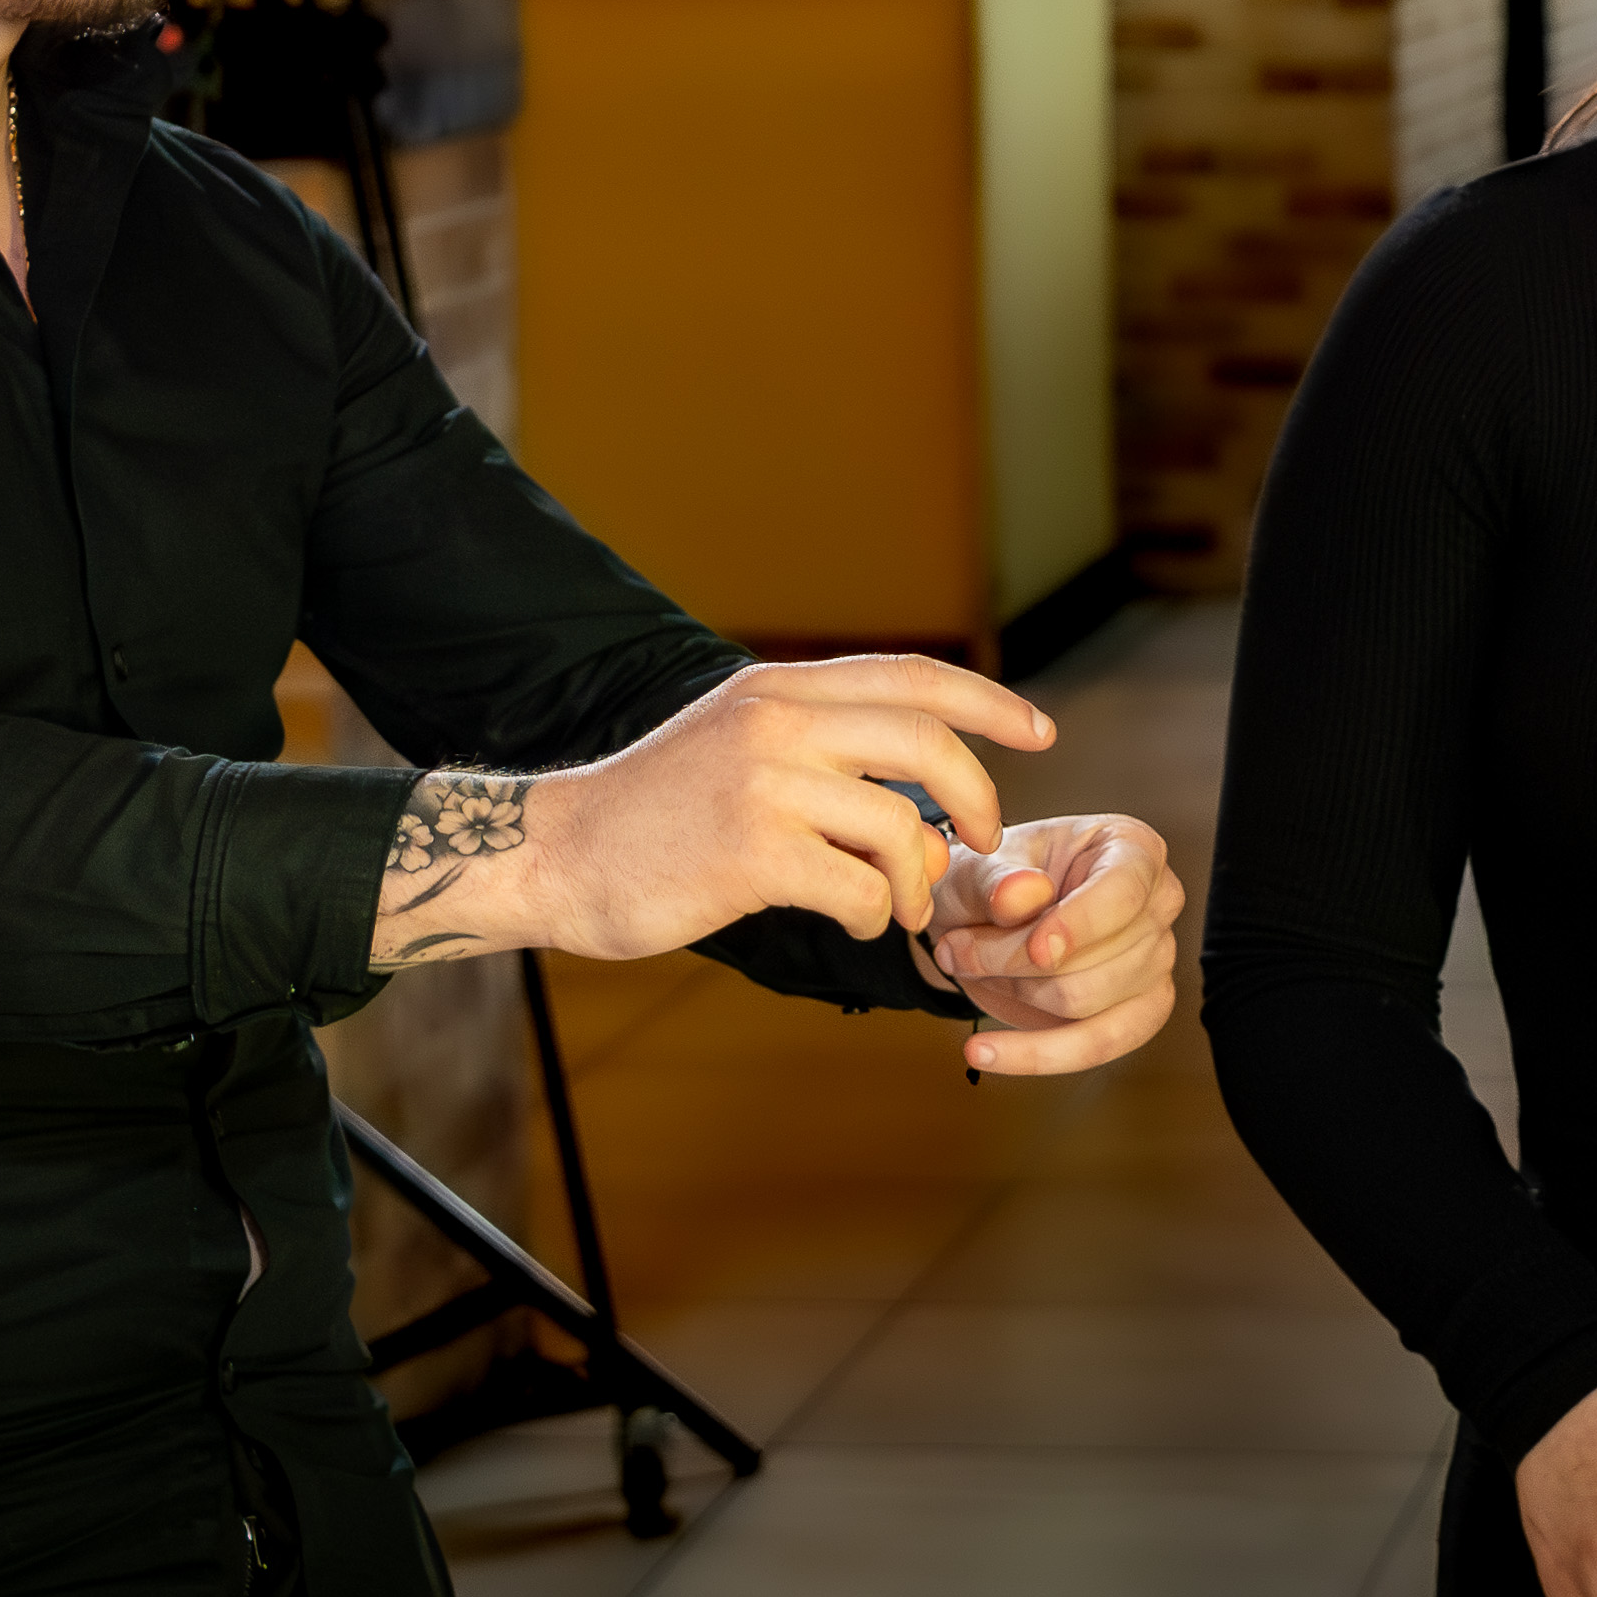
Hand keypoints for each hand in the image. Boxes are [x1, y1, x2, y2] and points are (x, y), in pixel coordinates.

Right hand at [372, 656, 1044, 969]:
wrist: (555, 855)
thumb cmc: (653, 816)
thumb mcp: (733, 742)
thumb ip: (816, 744)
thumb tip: (920, 790)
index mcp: (778, 688)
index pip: (912, 674)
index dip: (989, 701)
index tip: (1040, 732)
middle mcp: (776, 721)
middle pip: (926, 741)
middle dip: (977, 798)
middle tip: (981, 844)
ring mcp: (763, 784)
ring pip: (900, 826)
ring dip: (919, 880)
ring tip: (899, 906)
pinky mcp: (750, 852)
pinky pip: (860, 889)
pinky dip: (876, 916)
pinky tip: (855, 922)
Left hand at [909, 813, 1181, 1074]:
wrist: (983, 917)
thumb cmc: (993, 879)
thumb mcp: (979, 865)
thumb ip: (998, 879)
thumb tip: (1023, 895)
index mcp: (1132, 848)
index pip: (1124, 892)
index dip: (1081, 925)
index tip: (1037, 949)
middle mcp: (1158, 904)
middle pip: (1096, 960)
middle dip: (1013, 962)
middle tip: (956, 948)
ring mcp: (1155, 962)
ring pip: (1084, 1003)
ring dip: (1013, 991)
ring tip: (972, 966)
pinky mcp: (1139, 1014)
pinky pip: (1094, 1048)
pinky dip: (1034, 1055)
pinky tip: (985, 1052)